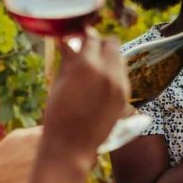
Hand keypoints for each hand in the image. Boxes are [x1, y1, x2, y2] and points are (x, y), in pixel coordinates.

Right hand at [41, 33, 129, 159]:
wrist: (71, 146)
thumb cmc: (57, 114)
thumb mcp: (58, 82)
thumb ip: (68, 58)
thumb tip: (68, 41)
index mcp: (87, 65)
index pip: (92, 37)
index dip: (84, 36)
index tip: (78, 38)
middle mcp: (108, 71)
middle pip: (111, 43)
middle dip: (100, 44)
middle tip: (87, 52)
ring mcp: (120, 84)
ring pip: (120, 58)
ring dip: (108, 57)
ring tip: (93, 69)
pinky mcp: (125, 96)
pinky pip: (122, 75)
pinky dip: (113, 73)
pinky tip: (99, 83)